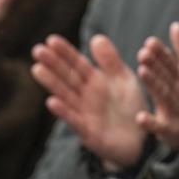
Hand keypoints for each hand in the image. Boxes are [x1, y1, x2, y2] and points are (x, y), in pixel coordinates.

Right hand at [31, 34, 146, 169]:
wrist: (141, 141)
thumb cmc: (131, 109)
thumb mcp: (124, 80)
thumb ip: (111, 61)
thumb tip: (96, 38)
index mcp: (95, 82)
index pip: (77, 63)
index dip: (65, 52)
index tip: (51, 39)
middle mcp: (86, 96)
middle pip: (67, 77)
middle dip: (53, 64)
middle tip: (37, 50)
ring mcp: (85, 113)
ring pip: (66, 95)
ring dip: (52, 83)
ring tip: (38, 69)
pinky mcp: (88, 132)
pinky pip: (74, 120)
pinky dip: (64, 112)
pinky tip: (52, 101)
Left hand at [134, 22, 178, 150]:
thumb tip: (175, 25)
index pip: (170, 62)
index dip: (161, 52)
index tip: (150, 42)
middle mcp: (178, 91)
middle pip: (166, 76)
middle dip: (155, 65)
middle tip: (143, 53)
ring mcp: (175, 110)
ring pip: (163, 95)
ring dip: (154, 84)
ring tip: (142, 72)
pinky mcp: (170, 129)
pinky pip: (160, 126)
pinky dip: (151, 123)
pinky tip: (140, 118)